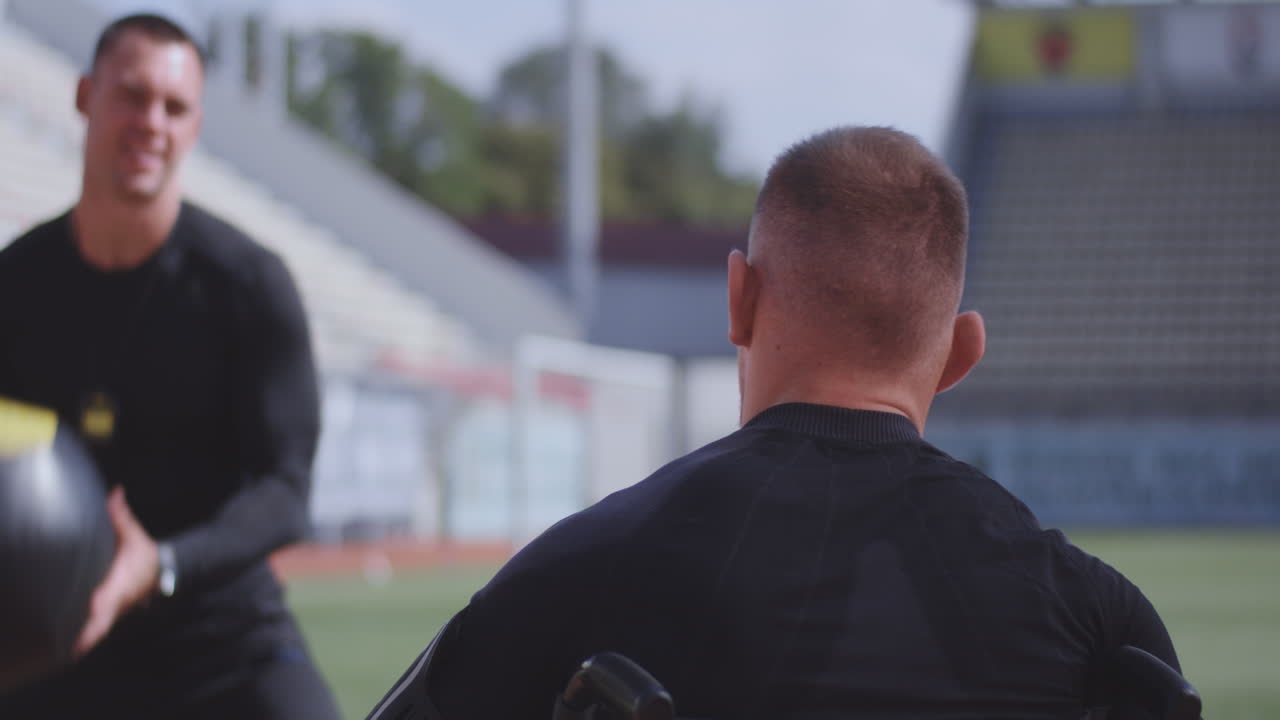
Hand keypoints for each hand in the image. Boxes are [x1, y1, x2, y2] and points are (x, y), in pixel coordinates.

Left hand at [73, 487, 158, 656]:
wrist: (160, 573)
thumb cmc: (145, 558)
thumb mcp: (134, 537)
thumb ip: (120, 517)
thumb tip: (115, 493)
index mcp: (119, 590)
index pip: (105, 613)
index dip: (92, 629)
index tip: (78, 643)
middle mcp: (111, 605)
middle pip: (92, 628)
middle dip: (77, 637)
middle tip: (56, 647)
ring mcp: (105, 611)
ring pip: (89, 628)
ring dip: (74, 636)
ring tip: (52, 646)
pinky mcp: (100, 610)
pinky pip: (87, 623)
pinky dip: (78, 632)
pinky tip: (60, 639)